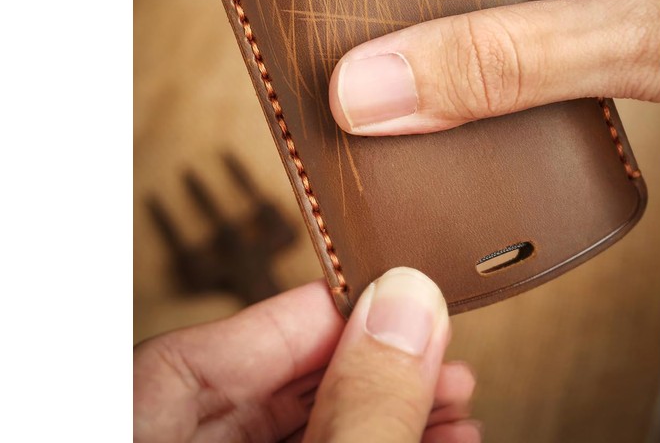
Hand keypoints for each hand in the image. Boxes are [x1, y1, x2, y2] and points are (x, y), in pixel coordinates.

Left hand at [134, 268, 479, 441]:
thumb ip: (359, 406)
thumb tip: (406, 304)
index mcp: (133, 434)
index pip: (206, 351)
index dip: (311, 316)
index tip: (386, 299)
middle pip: (268, 394)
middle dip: (373, 373)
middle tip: (442, 358)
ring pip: (301, 434)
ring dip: (387, 414)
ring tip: (457, 407)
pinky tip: (437, 441)